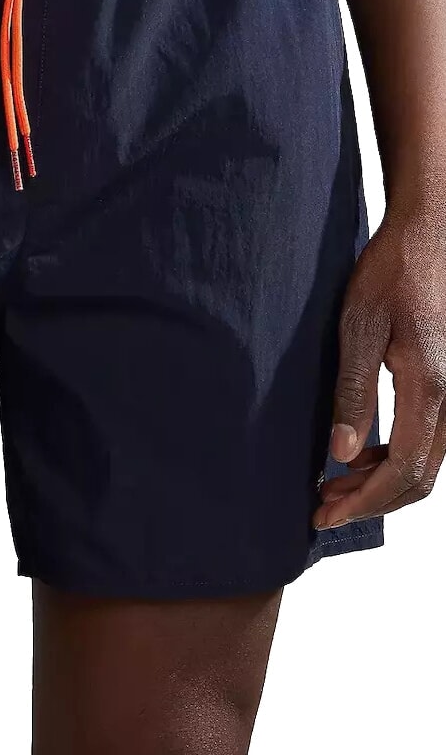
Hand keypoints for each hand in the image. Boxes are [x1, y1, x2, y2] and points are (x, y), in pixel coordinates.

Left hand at [315, 208, 445, 529]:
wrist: (428, 239)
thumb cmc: (390, 275)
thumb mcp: (358, 328)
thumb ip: (353, 391)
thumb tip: (341, 453)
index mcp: (429, 389)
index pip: (403, 471)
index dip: (364, 502)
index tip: (326, 515)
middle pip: (419, 478)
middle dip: (370, 502)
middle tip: (322, 508)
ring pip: (424, 464)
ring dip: (380, 483)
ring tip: (332, 485)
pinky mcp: (444, 386)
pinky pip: (426, 442)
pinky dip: (392, 459)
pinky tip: (358, 454)